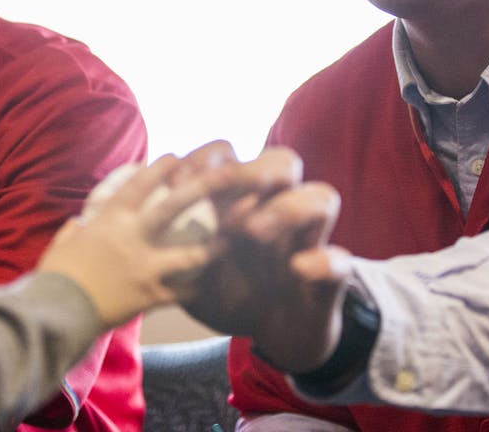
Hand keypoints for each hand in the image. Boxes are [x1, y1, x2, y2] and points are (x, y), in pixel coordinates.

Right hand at [37, 154, 229, 327]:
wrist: (58, 313)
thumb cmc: (55, 276)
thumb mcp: (61, 244)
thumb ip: (74, 230)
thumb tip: (78, 224)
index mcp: (110, 221)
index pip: (139, 185)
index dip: (160, 169)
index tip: (176, 157)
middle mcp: (132, 238)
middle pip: (174, 207)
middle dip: (203, 187)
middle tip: (227, 175)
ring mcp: (145, 267)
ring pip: (190, 255)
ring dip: (213, 248)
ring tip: (229, 241)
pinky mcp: (149, 296)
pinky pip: (180, 293)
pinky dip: (192, 290)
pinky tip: (202, 287)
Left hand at [177, 142, 350, 372]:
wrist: (274, 332)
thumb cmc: (229, 290)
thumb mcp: (193, 270)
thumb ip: (176, 245)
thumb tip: (148, 217)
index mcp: (244, 198)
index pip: (232, 156)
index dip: (207, 159)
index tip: (179, 180)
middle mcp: (281, 207)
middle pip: (284, 162)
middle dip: (255, 171)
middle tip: (225, 202)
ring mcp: (309, 238)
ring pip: (321, 195)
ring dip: (287, 207)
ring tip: (253, 232)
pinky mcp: (330, 275)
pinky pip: (340, 260)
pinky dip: (321, 261)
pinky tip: (298, 269)